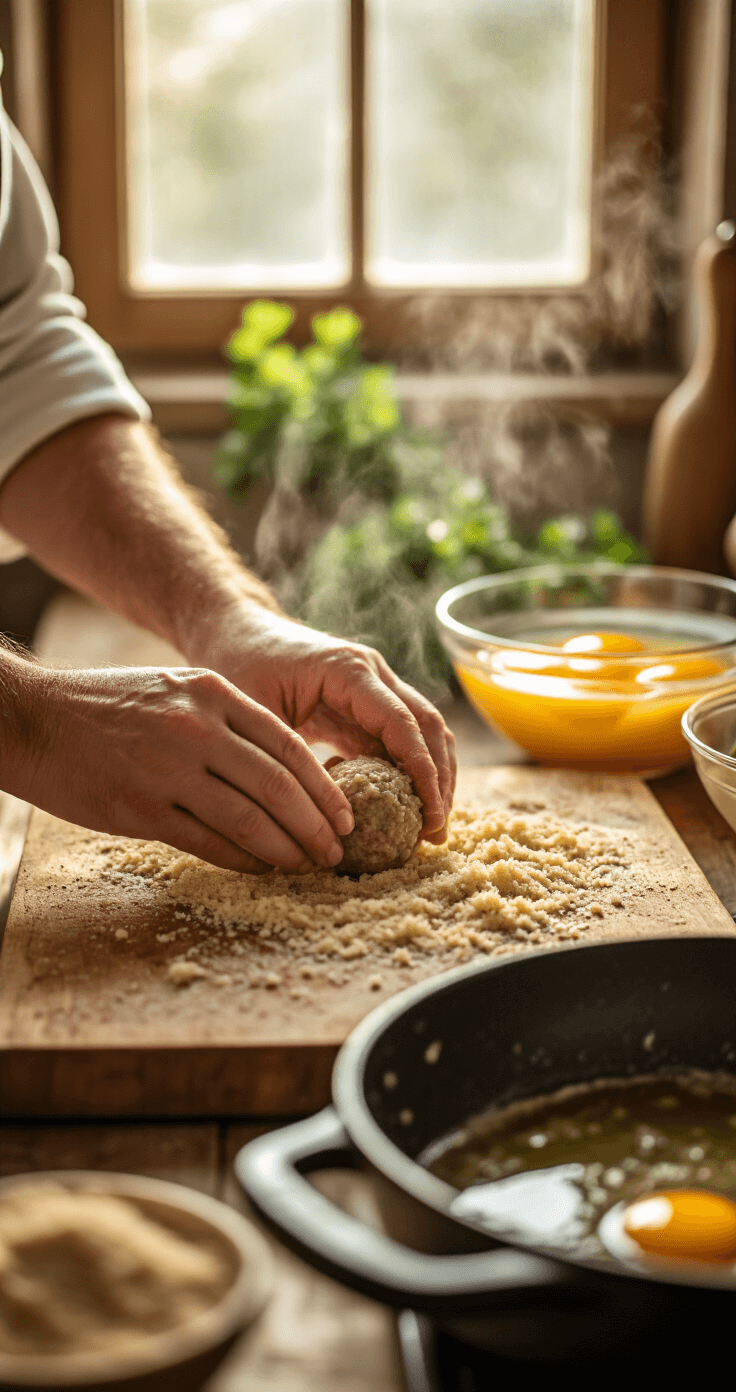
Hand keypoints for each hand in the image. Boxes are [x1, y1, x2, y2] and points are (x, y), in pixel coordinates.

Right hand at [2, 662, 355, 872]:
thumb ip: (223, 720)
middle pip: (279, 786)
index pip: (287, 746)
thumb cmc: (104, 707)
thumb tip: (278, 766)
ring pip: (250, 820)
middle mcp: (197, 729)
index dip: (324, 787)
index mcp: (211, 694)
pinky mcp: (143, 810)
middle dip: (317, 826)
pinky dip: (243, 861)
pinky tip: (260, 870)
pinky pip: (209, 843)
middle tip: (337, 851)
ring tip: (306, 867)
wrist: (32, 719)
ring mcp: (170, 771)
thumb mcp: (172, 691)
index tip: (345, 814)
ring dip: (287, 850)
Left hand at [190, 608, 456, 841]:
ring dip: (432, 777)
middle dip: (438, 779)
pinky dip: (407, 773)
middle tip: (436, 832)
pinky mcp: (364, 706)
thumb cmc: (237, 664)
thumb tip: (318, 819)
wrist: (232, 631)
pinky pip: (398, 740)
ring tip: (430, 829)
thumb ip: (287, 758)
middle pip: (427, 726)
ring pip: (422, 732)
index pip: (401, 722)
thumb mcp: (254, 714)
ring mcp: (372, 688)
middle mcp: (371, 673)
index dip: (422, 771)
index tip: (430, 815)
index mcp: (347, 669)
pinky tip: (404, 811)